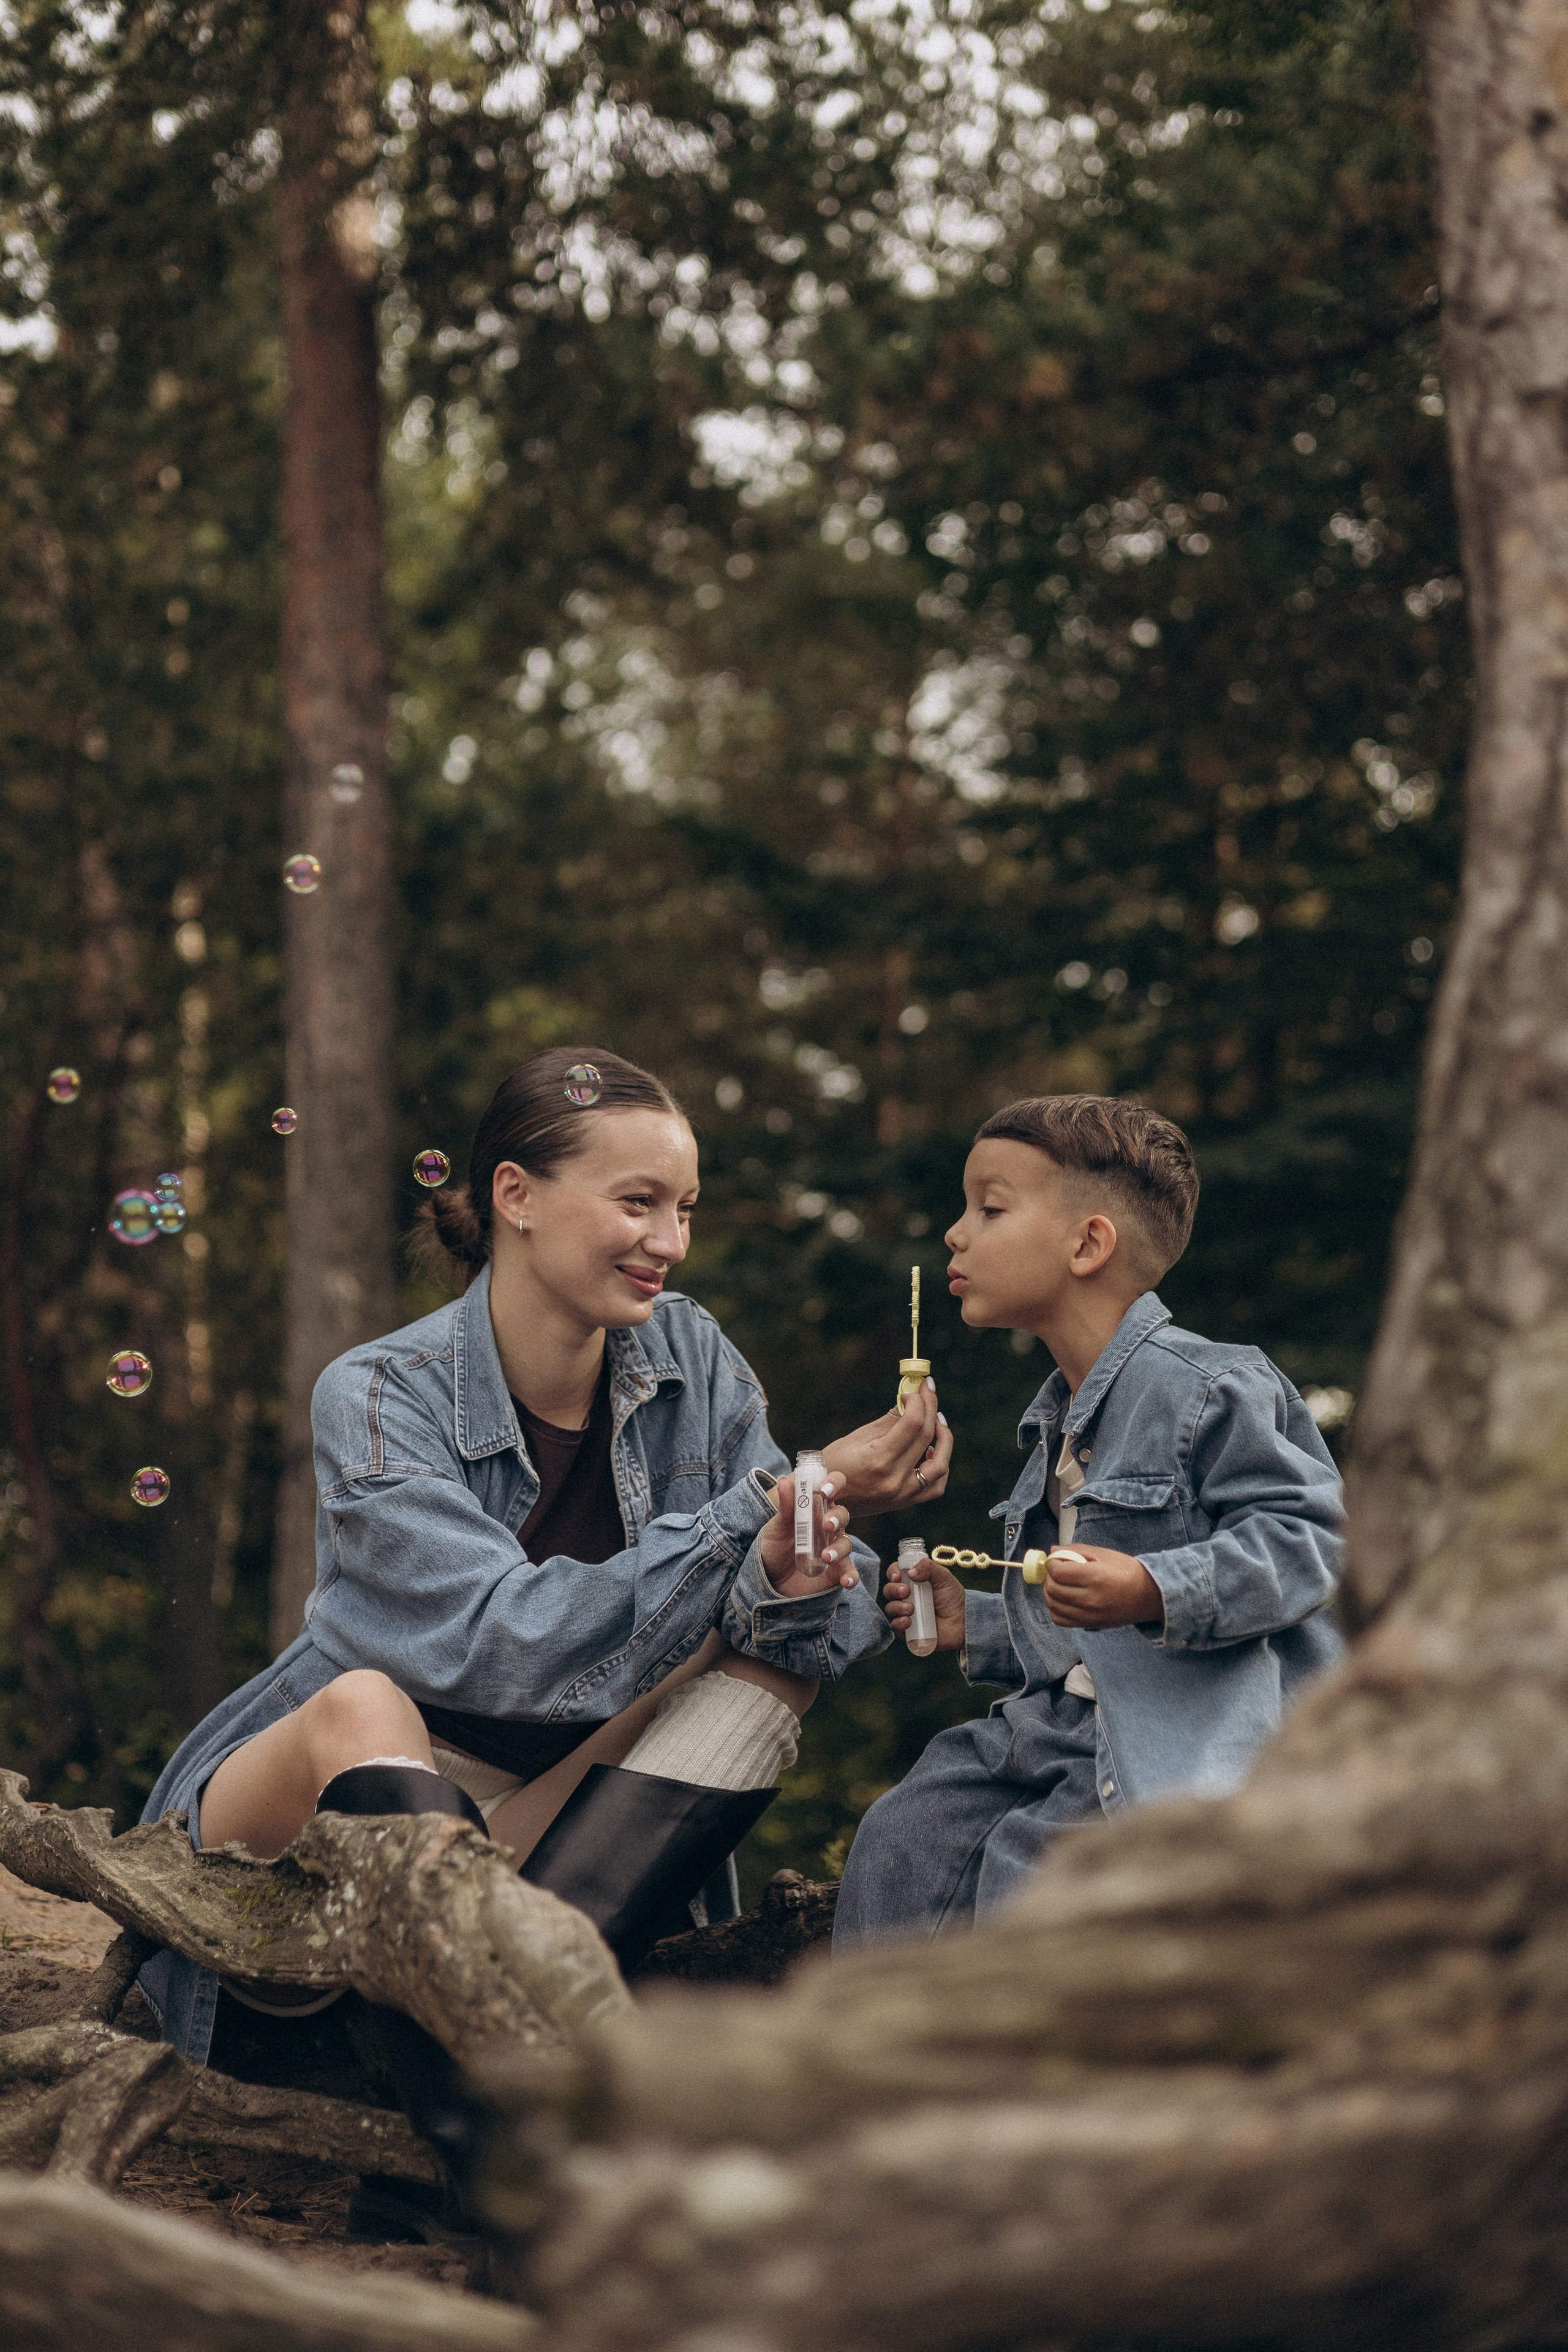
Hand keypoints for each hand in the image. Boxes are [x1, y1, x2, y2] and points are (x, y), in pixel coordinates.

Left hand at [758, 1472, 860, 1598]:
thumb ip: (785, 1506)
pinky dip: (851, 1576)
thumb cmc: (776, 1547)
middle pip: (842, 1515)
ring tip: (826, 1556)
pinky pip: (850, 1572)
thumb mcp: (777, 1526)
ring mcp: (834, 1548)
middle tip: (827, 1524)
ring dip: (839, 1548)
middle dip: (837, 1517)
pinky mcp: (836, 1571)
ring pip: (846, 1543)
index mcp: (815, 1508)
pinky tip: (847, 1581)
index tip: (824, 1490)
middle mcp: (829, 1526)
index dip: (834, 1484)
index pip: (831, 1488)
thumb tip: (785, 1480)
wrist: (770, 1580)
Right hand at [820, 1383, 951, 1514]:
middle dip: (930, 1408)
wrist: (821, 1499)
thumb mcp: (857, 1437)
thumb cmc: (833, 1463)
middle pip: (926, 1438)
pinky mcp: (903, 1502)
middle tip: (928, 1391)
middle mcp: (893, 1479)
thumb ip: (889, 1420)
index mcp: (878, 1459)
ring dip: (943, 1439)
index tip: (912, 1389)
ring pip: (939, 1465)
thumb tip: (911, 1400)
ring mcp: (901, 1494)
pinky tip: (932, 1451)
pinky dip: (939, 1467)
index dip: (917, 1401)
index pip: (912, 1423)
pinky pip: (934, 1487)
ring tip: (936, 1421)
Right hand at [882, 1551, 966, 1649]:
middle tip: (906, 1591)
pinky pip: (894, 1627)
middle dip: (893, 1589)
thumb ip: (928, 1567)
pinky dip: (898, 1623)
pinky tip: (908, 1621)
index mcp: (913, 1581)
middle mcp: (906, 1596)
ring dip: (896, 1607)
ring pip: (890, 1608)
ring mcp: (906, 1613)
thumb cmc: (953, 1598)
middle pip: (889, 1590)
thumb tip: (910, 1572)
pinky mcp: (907, 1630)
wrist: (963, 1622)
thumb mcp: (944, 1577)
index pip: (895, 1573)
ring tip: (911, 1609)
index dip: (892, 1573)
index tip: (897, 1576)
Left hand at [1042, 1545, 1164, 1631]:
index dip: (1052, 1564)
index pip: (1058, 1572)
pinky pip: (1060, 1620)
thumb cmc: (1127, 1571)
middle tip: (1055, 1571)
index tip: (1055, 1560)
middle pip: (1053, 1589)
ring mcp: (1089, 1615)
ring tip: (1057, 1584)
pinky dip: (1055, 1609)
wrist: (1148, 1595)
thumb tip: (1053, 1550)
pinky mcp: (1090, 1624)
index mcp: (1094, 1577)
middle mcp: (1090, 1598)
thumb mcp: (1103, 1554)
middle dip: (1048, 1578)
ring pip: (1053, 1606)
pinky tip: (1062, 1599)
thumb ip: (1076, 1550)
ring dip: (1049, 1593)